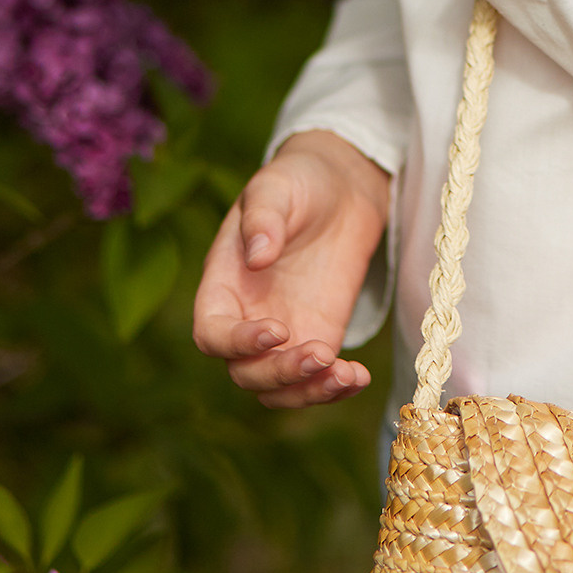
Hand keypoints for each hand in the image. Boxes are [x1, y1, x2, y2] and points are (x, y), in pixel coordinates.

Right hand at [192, 131, 388, 409]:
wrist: (342, 185)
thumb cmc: (298, 180)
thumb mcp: (276, 186)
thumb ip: (264, 217)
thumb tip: (257, 255)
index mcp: (222, 285)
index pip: (212, 333)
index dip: (237, 342)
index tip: (277, 329)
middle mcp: (247, 317)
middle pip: (246, 372)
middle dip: (281, 373)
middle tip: (321, 353)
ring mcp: (283, 333)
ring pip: (280, 389)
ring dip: (308, 392)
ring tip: (345, 375)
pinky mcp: (318, 336)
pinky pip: (317, 379)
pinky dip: (335, 387)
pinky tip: (359, 377)